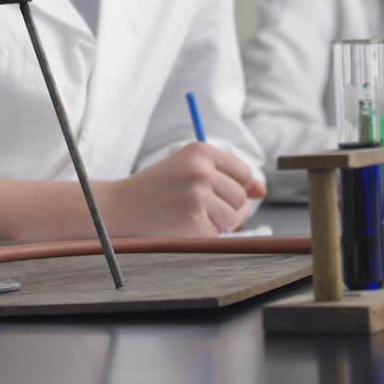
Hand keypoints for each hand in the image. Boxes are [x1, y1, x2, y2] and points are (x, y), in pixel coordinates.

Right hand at [106, 142, 266, 237]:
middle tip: (196, 204)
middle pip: (241, 195)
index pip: (243, 172)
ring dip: (218, 220)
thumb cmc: (157, 187)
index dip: (235, 186)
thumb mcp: (189, 169)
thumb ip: (227, 176)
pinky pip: (219, 231)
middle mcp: (201, 170)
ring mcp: (198, 196)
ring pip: (234, 215)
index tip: (215, 191)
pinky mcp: (195, 221)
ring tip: (190, 213)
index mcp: (200, 151)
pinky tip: (184, 223)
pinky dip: (206, 232)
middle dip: (227, 205)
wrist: (121, 206)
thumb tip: (262, 190)